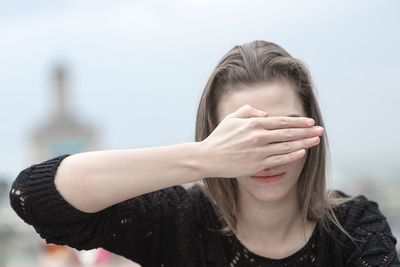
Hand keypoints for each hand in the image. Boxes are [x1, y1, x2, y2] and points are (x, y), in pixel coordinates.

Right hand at [199, 104, 323, 177]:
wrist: (208, 158)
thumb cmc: (220, 137)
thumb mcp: (232, 118)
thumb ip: (249, 111)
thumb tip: (266, 114)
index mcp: (253, 123)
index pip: (281, 121)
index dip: (298, 121)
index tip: (310, 121)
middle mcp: (258, 136)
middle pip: (288, 133)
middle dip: (307, 131)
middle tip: (320, 130)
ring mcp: (259, 151)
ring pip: (287, 146)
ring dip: (304, 143)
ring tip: (316, 140)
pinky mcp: (257, 164)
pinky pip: (279, 159)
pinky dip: (292, 155)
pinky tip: (302, 152)